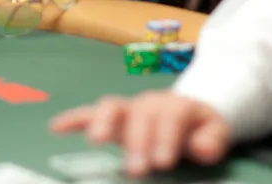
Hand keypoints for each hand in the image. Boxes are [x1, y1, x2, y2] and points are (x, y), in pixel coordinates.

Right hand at [49, 91, 230, 177]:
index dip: (166, 138)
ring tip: (96, 141)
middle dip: (137, 140)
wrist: (188, 113)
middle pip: (140, 113)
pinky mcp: (112, 118)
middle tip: (137, 169)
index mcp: (175, 106)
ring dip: (103, 123)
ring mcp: (128, 109)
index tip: (162, 162)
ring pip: (112, 106)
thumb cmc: (199, 129)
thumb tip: (201, 149)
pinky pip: (90, 113)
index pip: (170, 117)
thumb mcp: (215, 133)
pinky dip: (73, 118)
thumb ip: (212, 140)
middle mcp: (148, 103)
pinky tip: (56, 127)